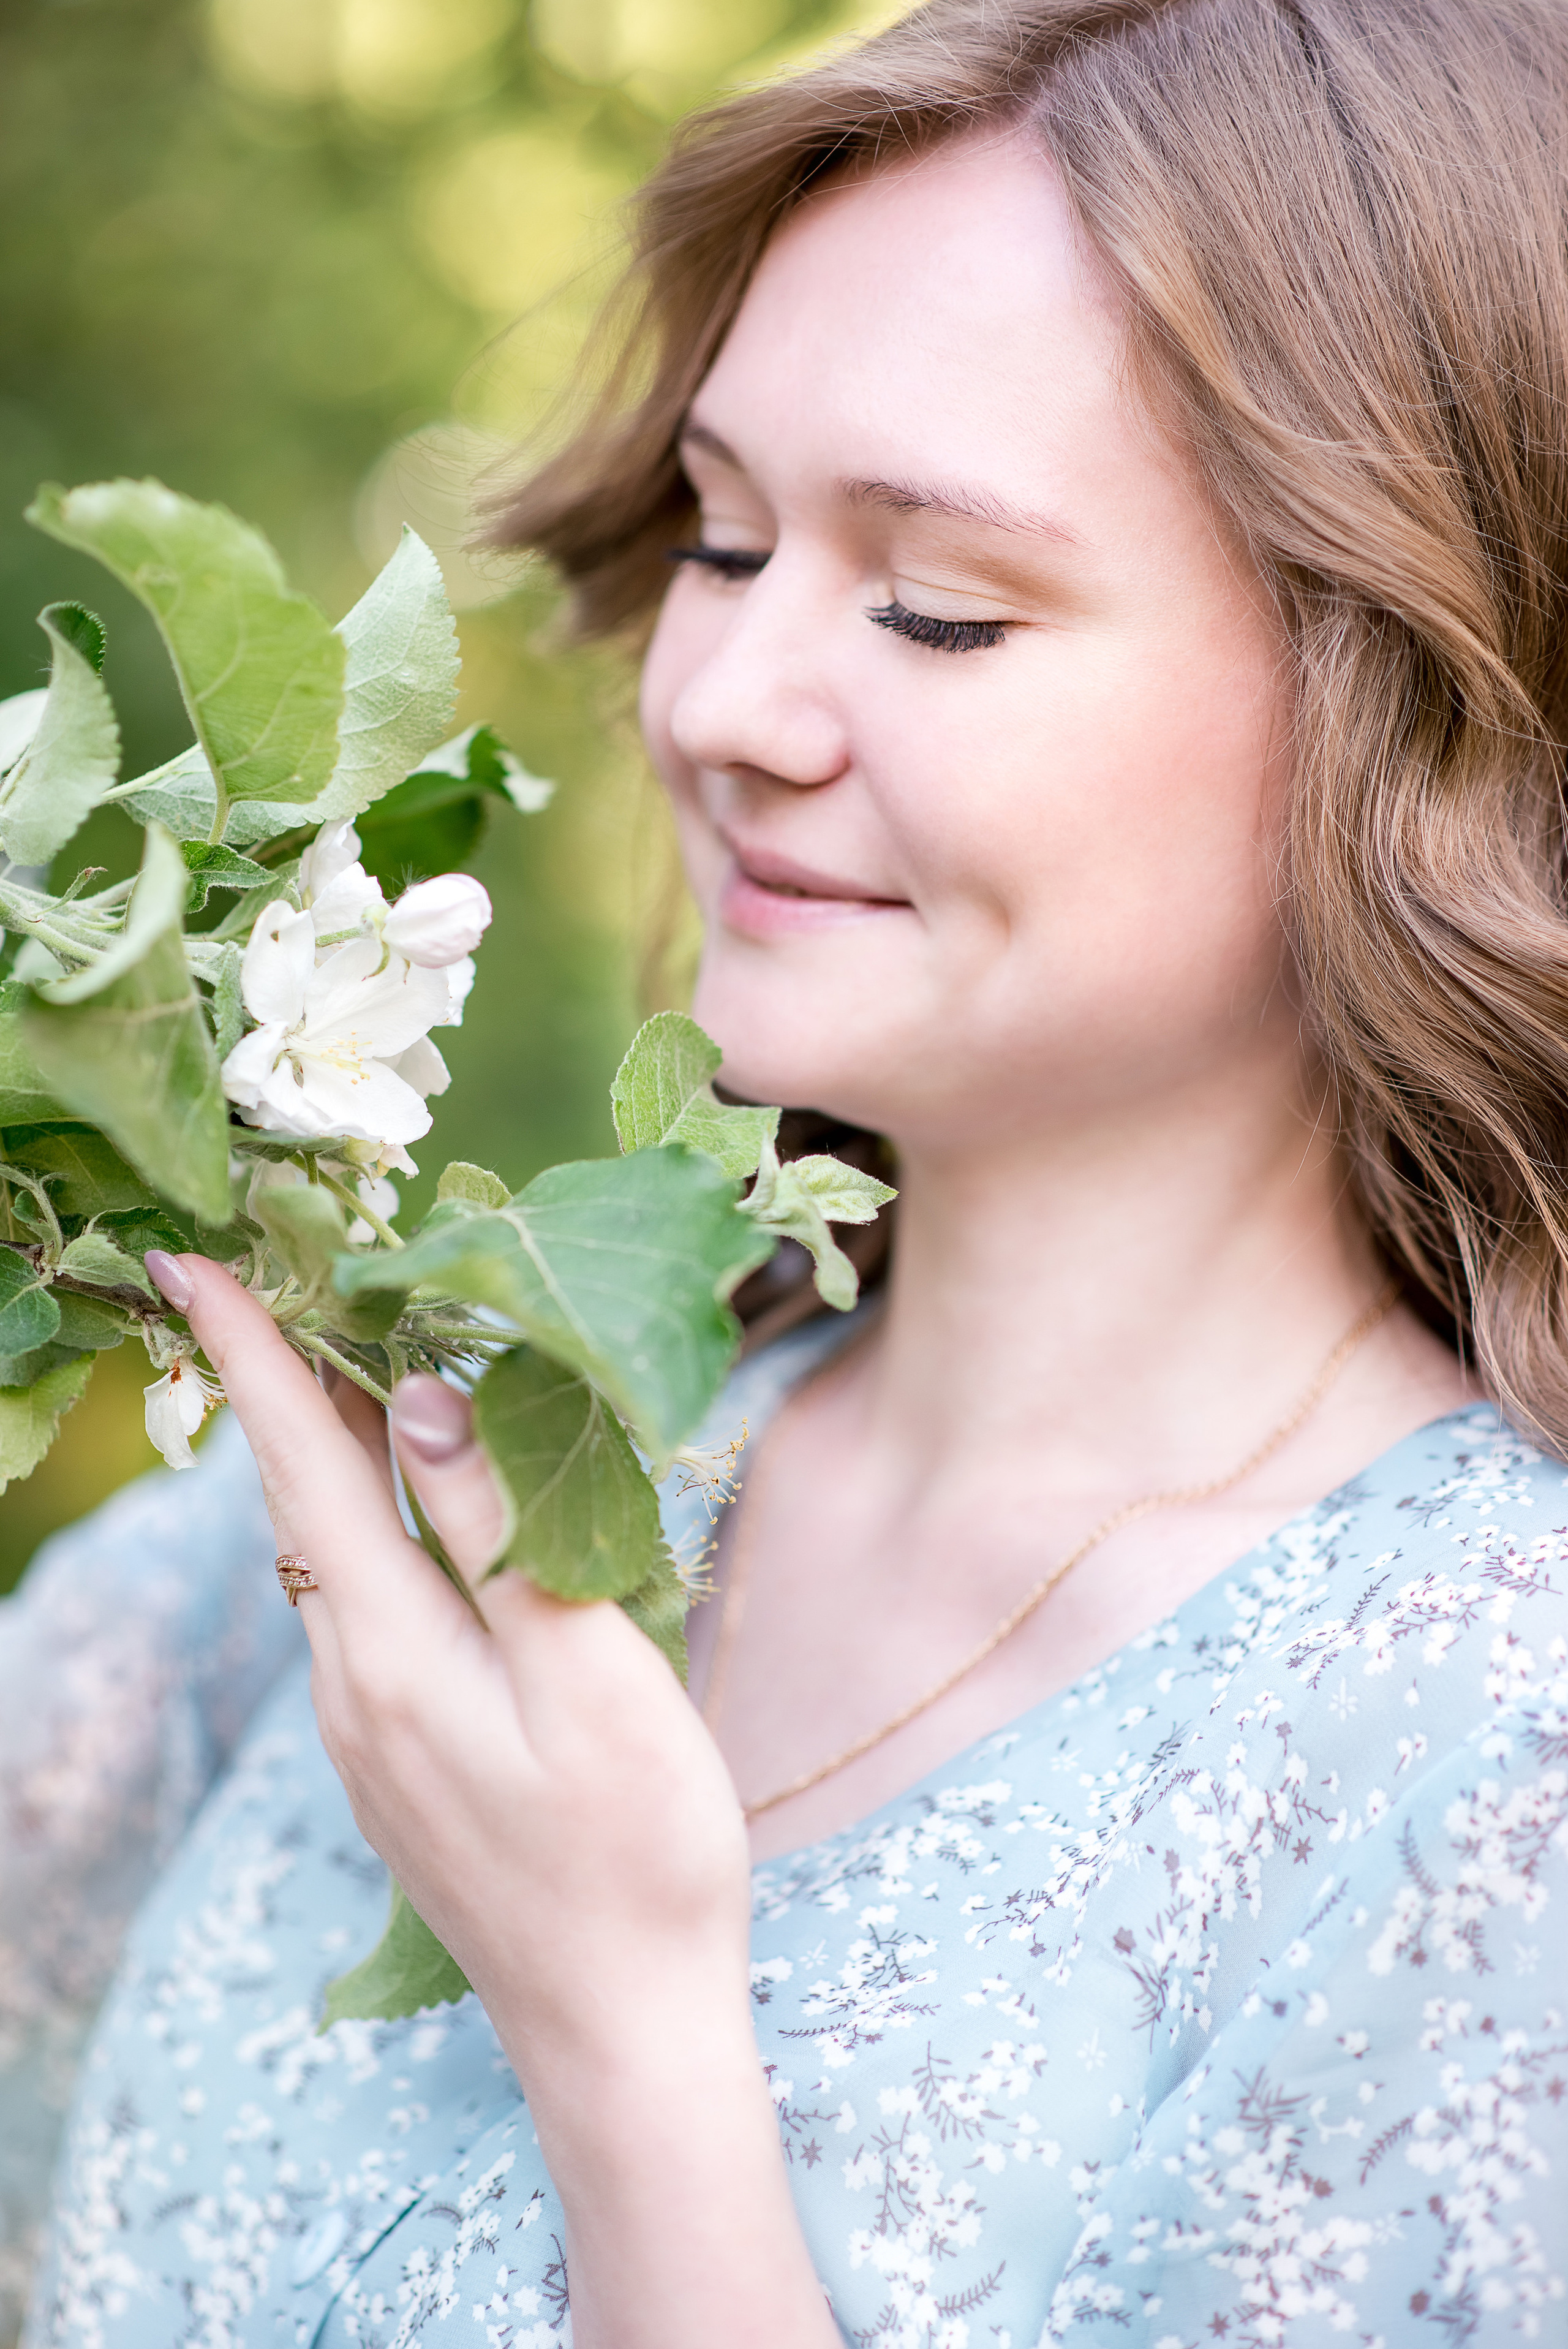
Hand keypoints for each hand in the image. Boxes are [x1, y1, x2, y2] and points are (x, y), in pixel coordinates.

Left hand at [147, 1253, 838, 2347]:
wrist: (620, 2031)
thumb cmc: (637, 1854)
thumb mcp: (593, 1680)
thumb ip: (502, 1538)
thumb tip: (424, 1404)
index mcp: (393, 1653)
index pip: (302, 1465)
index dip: (248, 1354)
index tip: (188, 1259)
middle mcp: (353, 1688)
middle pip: (298, 1501)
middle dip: (277, 1381)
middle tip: (268, 1273)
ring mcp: (370, 1736)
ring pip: (326, 1556)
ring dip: (323, 1451)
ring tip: (341, 1360)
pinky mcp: (402, 1765)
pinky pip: (360, 1608)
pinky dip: (364, 1525)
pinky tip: (407, 1509)